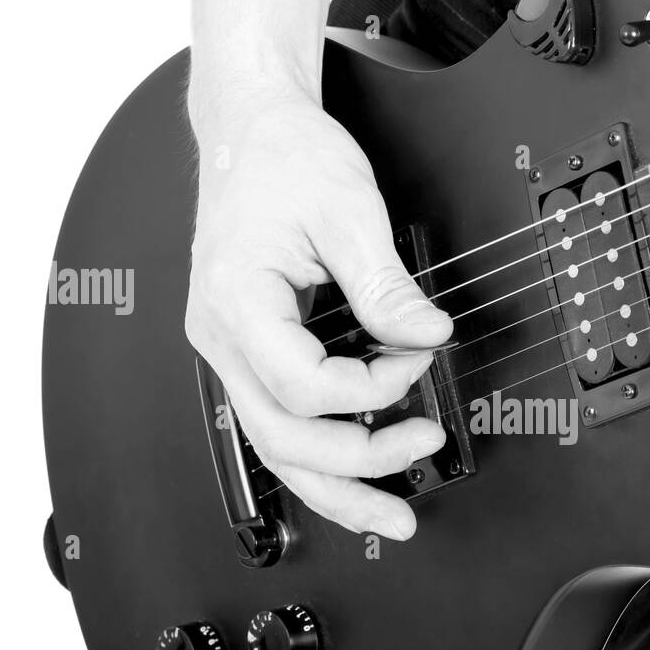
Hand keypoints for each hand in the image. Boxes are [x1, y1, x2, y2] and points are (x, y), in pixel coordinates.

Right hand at [185, 92, 452, 540]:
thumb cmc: (285, 160)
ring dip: (336, 488)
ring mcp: (230, 352)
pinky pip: (281, 421)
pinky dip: (322, 455)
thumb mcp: (348, 210)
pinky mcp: (250, 353)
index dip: (371, 389)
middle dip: (358, 464)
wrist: (252, 135)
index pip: (302, 386)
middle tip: (423, 450)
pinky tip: (359, 474)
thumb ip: (386, 285)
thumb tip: (427, 335)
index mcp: (236, 302)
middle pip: (282, 438)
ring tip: (391, 515)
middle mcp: (222, 338)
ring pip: (275, 448)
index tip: (416, 359)